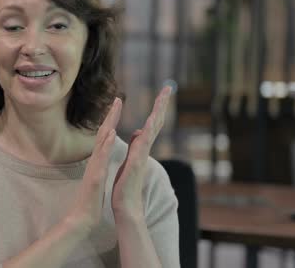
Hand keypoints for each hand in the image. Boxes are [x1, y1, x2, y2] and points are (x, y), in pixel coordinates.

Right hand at [65, 97, 121, 233]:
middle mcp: (95, 160)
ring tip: (115, 111)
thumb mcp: (98, 177)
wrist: (82, 217)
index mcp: (98, 160)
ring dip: (107, 126)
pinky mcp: (95, 177)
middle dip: (110, 116)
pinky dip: (104, 145)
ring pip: (101, 143)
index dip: (111, 121)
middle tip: (117, 100)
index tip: (118, 105)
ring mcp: (94, 167)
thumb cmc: (90, 198)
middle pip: (102, 134)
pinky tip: (110, 134)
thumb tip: (103, 154)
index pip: (105, 137)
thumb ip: (100, 164)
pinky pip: (100, 158)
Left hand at [111, 86, 171, 219]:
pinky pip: (141, 147)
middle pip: (156, 123)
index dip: (157, 107)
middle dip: (161, 105)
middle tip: (168, 87)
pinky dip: (145, 135)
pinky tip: (147, 125)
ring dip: (157, 114)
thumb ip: (136, 146)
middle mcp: (144, 150)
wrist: (126, 206)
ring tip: (162, 98)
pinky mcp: (136, 165)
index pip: (151, 123)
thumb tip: (140, 132)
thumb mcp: (130, 160)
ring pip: (151, 132)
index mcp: (141, 148)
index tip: (163, 92)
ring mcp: (142, 157)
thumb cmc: (126, 184)